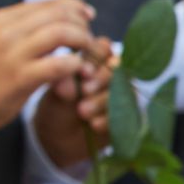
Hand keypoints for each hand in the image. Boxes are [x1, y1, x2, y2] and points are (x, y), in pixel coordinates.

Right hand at [0, 0, 98, 139]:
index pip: (50, 2)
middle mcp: (7, 29)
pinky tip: (77, 72)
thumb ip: (24, 33)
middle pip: (60, 13)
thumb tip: (58, 27)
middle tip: (89, 41)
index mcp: (3, 18)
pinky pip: (60, 63)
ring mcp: (13, 53)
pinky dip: (75, 65)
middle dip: (83, 25)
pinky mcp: (19, 77)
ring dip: (83, 42)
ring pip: (63, 32)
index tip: (88, 17)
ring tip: (86, 56)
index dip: (76, 7)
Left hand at [33, 41, 116, 166]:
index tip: (82, 72)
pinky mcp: (128, 116)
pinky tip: (93, 124)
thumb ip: (64, 82)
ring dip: (101, 100)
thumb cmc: (58, 105)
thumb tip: (71, 81)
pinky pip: (126, 114)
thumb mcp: (56, 91)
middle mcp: (113, 74)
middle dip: (101, 78)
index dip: (95, 58)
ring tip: (82, 111)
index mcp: (95, 60)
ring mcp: (123, 95)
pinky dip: (108, 119)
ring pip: (122, 91)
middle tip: (84, 90)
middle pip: (117, 68)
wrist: (58, 135)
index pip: (103, 47)